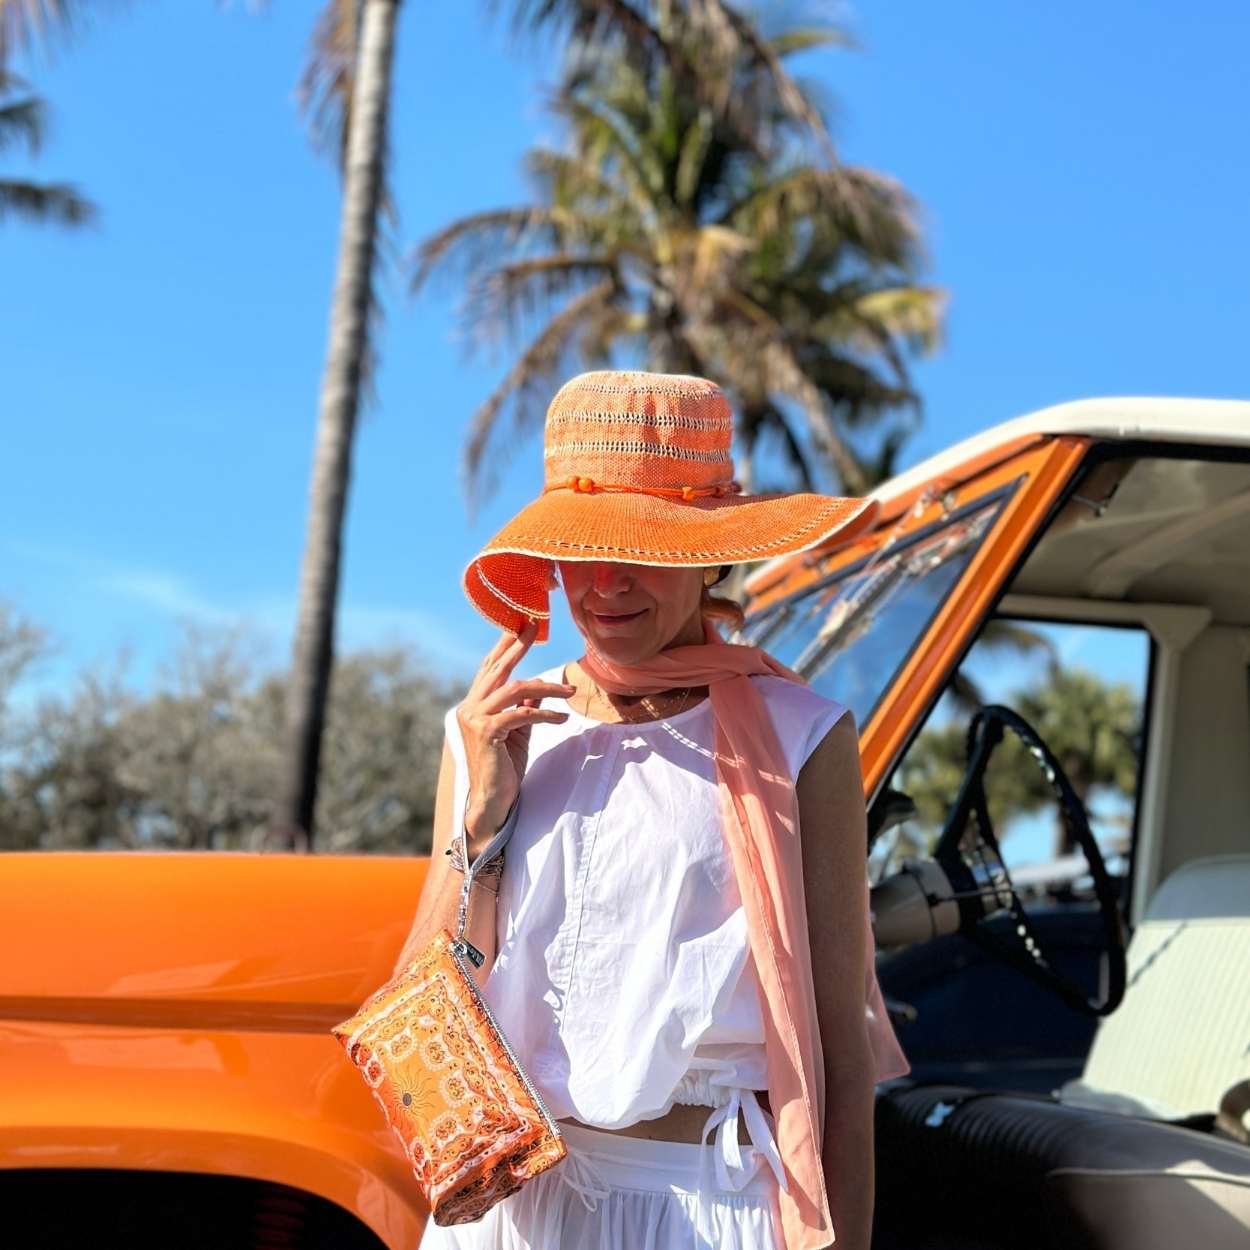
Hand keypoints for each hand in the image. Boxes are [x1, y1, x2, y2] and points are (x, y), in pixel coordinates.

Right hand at [456, 622, 572, 854]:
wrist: (492, 801)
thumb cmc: (505, 767)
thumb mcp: (519, 731)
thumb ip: (525, 707)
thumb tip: (540, 689)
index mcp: (474, 705)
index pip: (489, 669)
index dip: (504, 646)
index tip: (521, 626)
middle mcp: (469, 707)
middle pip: (497, 669)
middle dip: (517, 646)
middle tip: (534, 627)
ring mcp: (475, 719)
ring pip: (514, 689)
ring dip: (547, 687)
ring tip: (570, 691)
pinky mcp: (487, 732)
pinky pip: (522, 713)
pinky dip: (545, 714)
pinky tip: (562, 719)